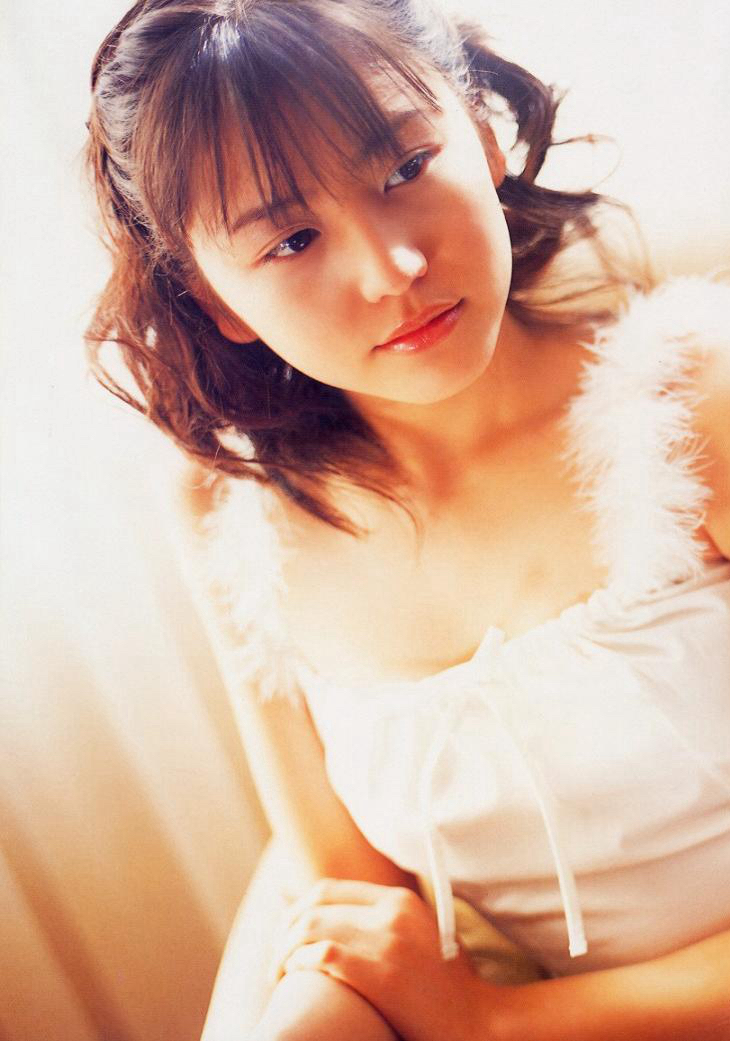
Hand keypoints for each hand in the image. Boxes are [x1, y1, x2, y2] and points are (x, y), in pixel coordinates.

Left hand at [270, 878, 492, 1040]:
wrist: (477, 1021)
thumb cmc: (448, 987)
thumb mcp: (422, 935)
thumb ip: (386, 920)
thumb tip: (335, 919)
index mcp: (399, 900)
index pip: (329, 889)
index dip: (297, 909)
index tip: (285, 932)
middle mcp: (391, 913)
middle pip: (314, 905)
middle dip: (283, 929)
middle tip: (276, 957)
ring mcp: (385, 941)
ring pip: (311, 926)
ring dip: (284, 950)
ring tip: (279, 973)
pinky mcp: (379, 972)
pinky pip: (322, 954)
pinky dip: (299, 962)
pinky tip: (294, 976)